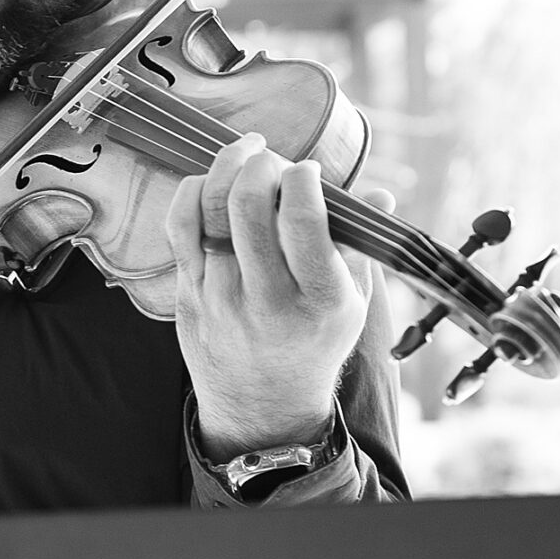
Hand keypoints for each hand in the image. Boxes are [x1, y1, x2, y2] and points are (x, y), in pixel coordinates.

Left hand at [164, 134, 392, 459]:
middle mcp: (266, 298)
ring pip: (209, 209)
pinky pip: (180, 225)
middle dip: (260, 164)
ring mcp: (220, 295)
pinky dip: (194, 191)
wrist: (263, 405)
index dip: (302, 178)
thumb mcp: (352, 304)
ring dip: (228, 166)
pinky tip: (214, 182)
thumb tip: (379, 194)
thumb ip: (361, 246)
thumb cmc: (313, 342)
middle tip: (272, 159)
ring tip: (247, 153)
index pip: (302, 220)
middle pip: (247, 206)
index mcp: (319, 298)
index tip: (308, 170)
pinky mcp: (189, 291)